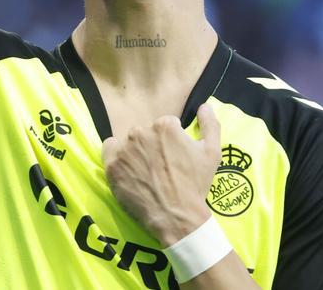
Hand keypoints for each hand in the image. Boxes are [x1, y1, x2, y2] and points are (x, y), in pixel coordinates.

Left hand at [103, 104, 221, 245]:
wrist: (176, 216)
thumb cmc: (196, 184)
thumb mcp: (212, 152)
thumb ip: (210, 124)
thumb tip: (205, 105)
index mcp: (165, 126)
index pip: (166, 125)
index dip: (172, 142)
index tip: (175, 158)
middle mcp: (141, 132)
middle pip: (146, 132)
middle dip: (153, 145)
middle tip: (161, 167)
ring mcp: (124, 150)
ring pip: (129, 141)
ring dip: (136, 151)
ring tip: (146, 172)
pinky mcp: (112, 166)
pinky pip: (109, 149)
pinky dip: (117, 156)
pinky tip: (128, 169)